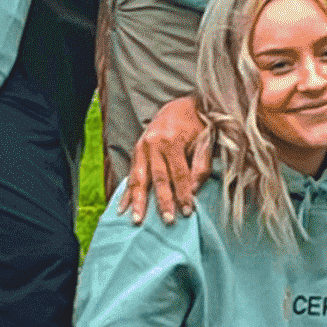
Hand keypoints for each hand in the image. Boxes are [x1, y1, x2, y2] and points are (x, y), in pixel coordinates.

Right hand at [115, 97, 214, 220]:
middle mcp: (153, 144)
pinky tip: (122, 208)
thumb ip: (201, 166)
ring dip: (138, 201)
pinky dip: (127, 192)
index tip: (188, 211)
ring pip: (139, 178)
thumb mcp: (205, 141)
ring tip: (137, 220)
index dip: (184, 193)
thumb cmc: (196, 125)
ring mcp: (142, 147)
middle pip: (158, 178)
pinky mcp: (136, 151)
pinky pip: (131, 174)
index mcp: (172, 140)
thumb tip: (194, 191)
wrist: (180, 105)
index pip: (179, 174)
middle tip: (167, 220)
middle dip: (163, 201)